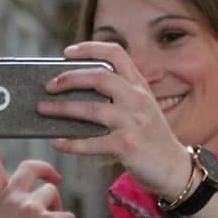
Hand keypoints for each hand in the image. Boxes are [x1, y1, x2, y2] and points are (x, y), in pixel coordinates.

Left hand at [36, 41, 190, 197]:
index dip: (90, 48)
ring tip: (43, 109)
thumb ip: (120, 96)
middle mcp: (138, 100)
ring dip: (62, 108)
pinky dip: (71, 143)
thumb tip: (76, 92)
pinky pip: (92, 143)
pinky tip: (57, 142)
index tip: (67, 52)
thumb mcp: (143, 109)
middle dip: (69, 78)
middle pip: (100, 77)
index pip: (116, 54)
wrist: (174, 168)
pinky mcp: (127, 146)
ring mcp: (133, 122)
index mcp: (140, 86)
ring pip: (92, 109)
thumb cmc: (152, 139)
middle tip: (49, 85)